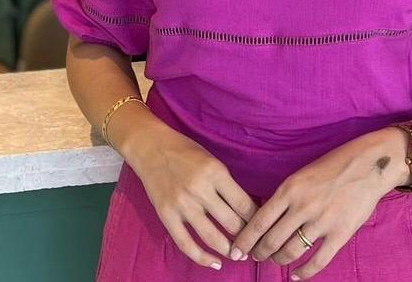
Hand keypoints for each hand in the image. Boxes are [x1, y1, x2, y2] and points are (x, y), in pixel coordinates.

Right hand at [130, 120, 260, 269]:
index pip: (244, 205)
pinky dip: (203, 259)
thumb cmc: (184, 151)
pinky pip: (186, 244)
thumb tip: (246, 211)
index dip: (256, 221)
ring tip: (237, 255)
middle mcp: (200, 190)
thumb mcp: (212, 160)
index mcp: (215, 172)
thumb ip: (226, 184)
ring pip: (213, 238)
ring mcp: (182, 204)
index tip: (261, 228)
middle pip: (232, 224)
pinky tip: (216, 263)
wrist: (150, 147)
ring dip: (229, 251)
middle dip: (246, 238)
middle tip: (251, 244)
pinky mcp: (167, 215)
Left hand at [230, 129, 407, 278]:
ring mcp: (322, 222)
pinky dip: (304, 272)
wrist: (367, 165)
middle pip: (271, 240)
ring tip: (274, 261)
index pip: (259, 221)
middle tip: (253, 258)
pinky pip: (318, 261)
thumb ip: (284, 197)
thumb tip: (266, 218)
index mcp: (288, 190)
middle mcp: (302, 207)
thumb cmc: (331, 166)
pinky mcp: (340, 234)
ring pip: (291, 252)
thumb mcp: (300, 175)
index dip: (245, 240)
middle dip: (258, 253)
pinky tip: (295, 275)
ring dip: (278, 261)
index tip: (236, 251)